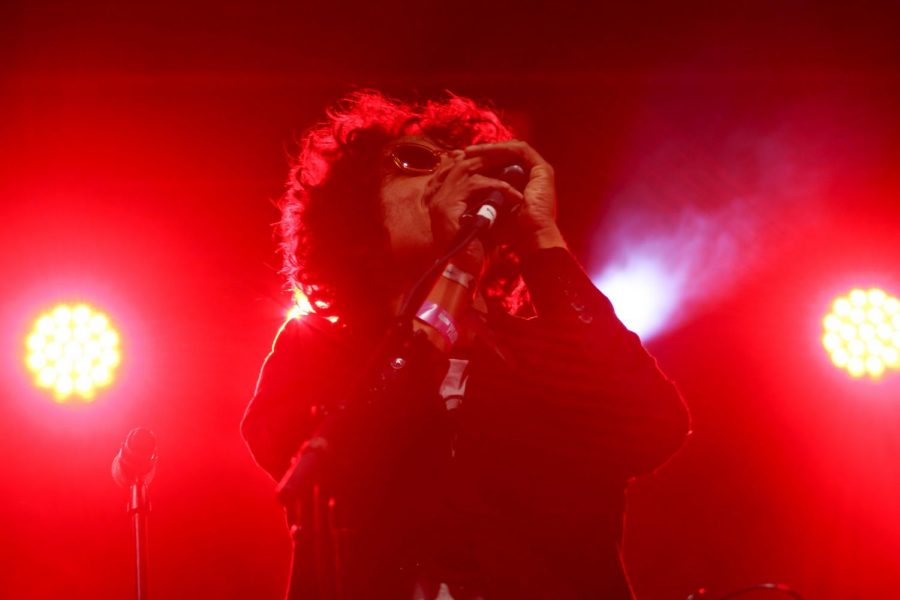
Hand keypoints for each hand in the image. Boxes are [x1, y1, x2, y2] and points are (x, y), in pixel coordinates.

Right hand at [423, 150, 524, 273]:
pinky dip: (498, 187)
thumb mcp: (483, 220)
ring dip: (494, 166)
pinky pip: (476, 186)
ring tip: (515, 169)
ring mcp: (441, 200)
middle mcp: (438, 196)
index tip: (503, 157)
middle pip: (462, 162)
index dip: (480, 159)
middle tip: (512, 156)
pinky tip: (514, 195)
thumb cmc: (477, 251)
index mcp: (444, 198)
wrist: (467, 273)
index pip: (459, 166)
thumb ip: (487, 201)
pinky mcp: (448, 207)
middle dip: (488, 157)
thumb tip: (504, 185)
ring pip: (467, 168)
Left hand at [464, 141, 566, 253]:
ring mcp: (539, 172)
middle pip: (505, 155)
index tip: (461, 163)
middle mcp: (531, 176)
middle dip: (482, 152)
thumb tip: (458, 194)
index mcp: (522, 185)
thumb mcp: (491, 212)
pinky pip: (519, 150)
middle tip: (463, 152)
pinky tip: (484, 151)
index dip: (482, 161)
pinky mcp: (542, 170)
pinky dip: (501, 149)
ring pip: (511, 149)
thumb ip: (481, 200)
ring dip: (489, 149)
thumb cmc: (512, 232)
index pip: (502, 165)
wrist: (531, 238)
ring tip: (470, 151)